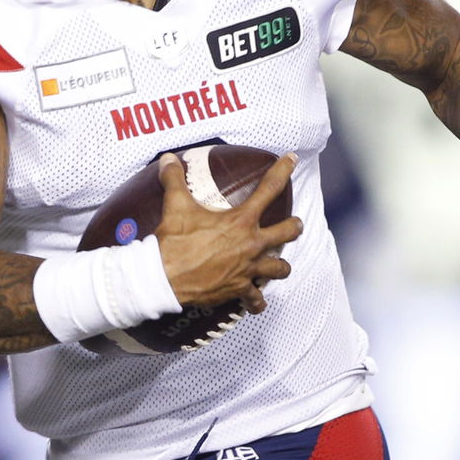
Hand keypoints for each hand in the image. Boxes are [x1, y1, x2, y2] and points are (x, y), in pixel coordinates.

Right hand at [154, 152, 303, 313]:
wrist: (165, 278)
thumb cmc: (174, 241)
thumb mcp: (175, 204)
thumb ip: (174, 178)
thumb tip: (168, 158)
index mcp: (241, 220)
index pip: (269, 188)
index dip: (283, 171)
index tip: (292, 159)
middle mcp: (251, 244)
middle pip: (288, 232)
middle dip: (294, 227)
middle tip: (294, 224)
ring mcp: (248, 269)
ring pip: (280, 269)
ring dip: (280, 266)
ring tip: (278, 264)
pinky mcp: (238, 289)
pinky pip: (255, 299)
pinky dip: (256, 300)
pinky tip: (256, 301)